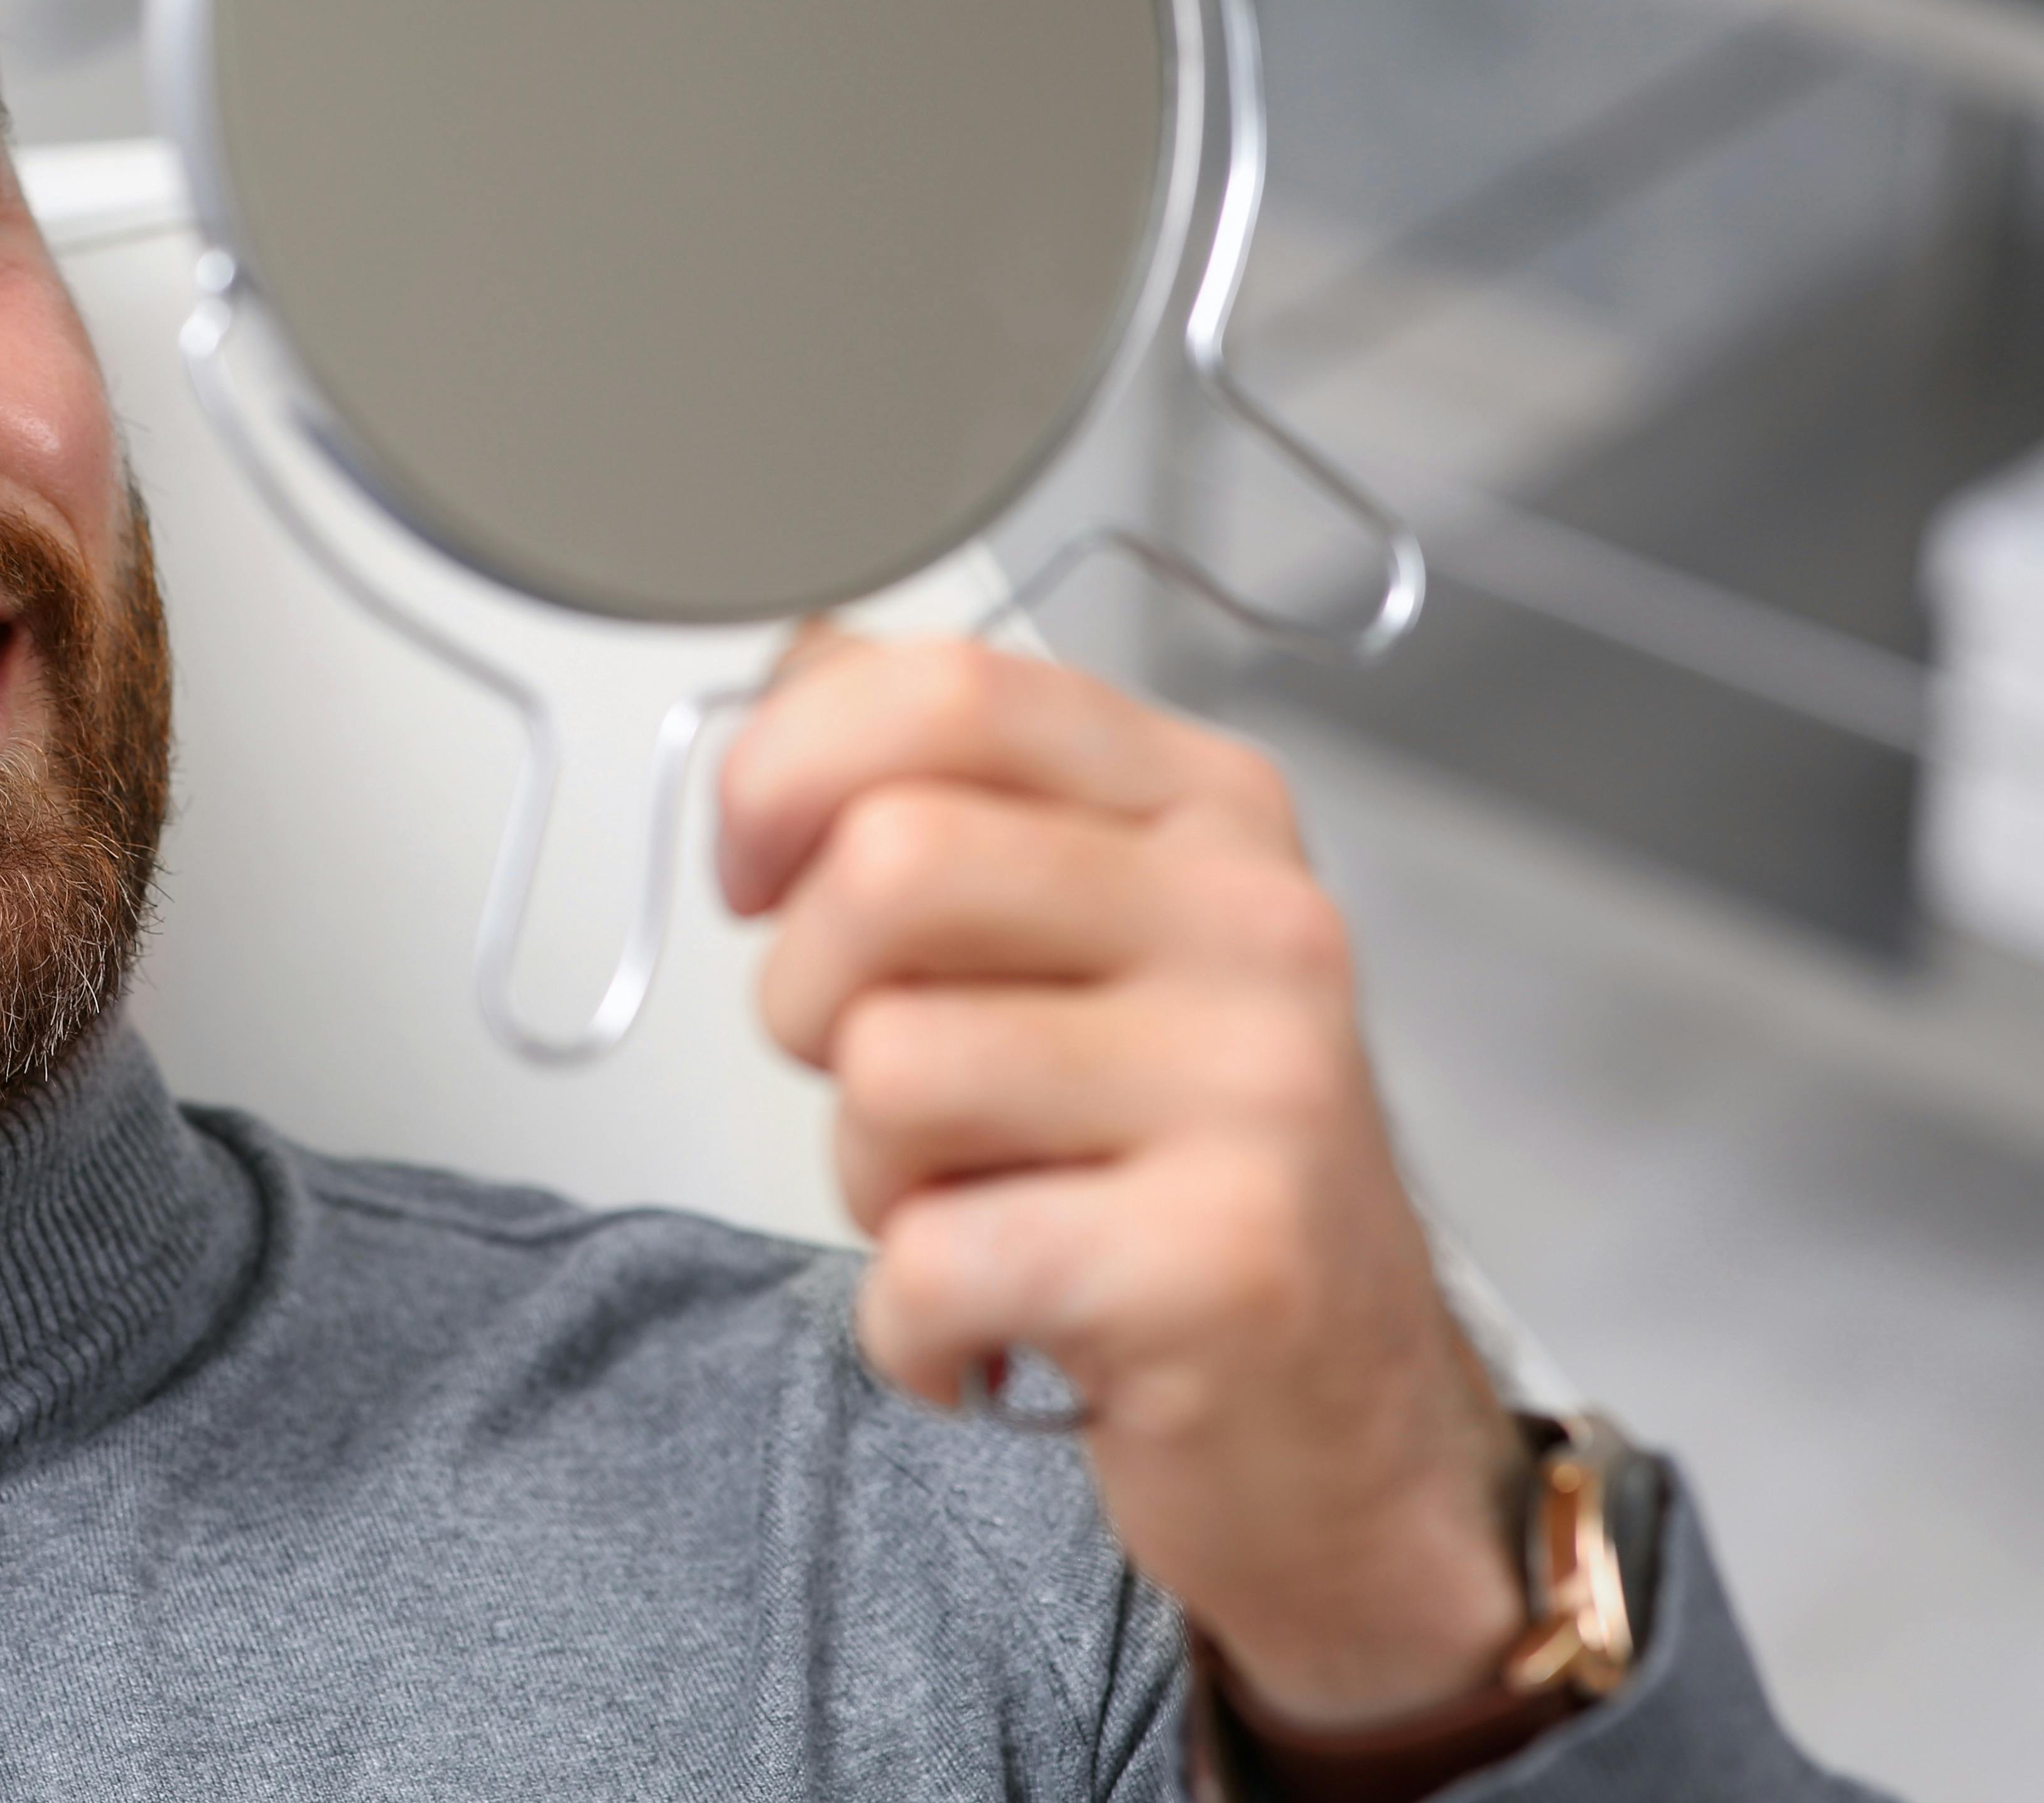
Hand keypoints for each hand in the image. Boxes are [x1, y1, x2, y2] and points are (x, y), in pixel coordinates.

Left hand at [717, 631, 1526, 1727]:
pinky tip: (999, 1328)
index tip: (762, 871)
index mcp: (1202, 808)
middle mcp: (1249, 921)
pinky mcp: (1222, 1264)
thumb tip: (793, 678)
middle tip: (887, 1085)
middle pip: (891, 864)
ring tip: (977, 1212)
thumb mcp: (1077, 936)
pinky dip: (911, 1327)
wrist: (1342, 1425)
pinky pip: (931, 1259)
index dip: (784, 772)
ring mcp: (1255, 1088)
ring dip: (871, 1178)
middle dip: (810, 996)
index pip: (945, 690)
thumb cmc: (1168, 1170)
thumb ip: (939, 794)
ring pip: (891, 1067)